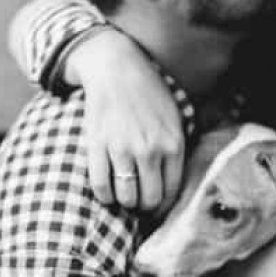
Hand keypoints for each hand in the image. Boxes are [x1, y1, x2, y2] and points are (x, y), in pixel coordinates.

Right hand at [66, 29, 185, 211]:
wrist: (117, 68)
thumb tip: (174, 185)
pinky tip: (107, 192)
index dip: (162, 206)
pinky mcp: (98, 145)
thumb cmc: (149, 93)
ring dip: (125, 202)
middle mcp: (150, 150)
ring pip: (125, 197)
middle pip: (149, 200)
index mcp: (173, 144)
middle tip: (139, 203)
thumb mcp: (175, 117)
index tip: (155, 207)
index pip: (171, 192)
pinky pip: (101, 186)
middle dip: (144, 207)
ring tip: (124, 196)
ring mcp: (122, 148)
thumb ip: (177, 149)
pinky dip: (104, 196)